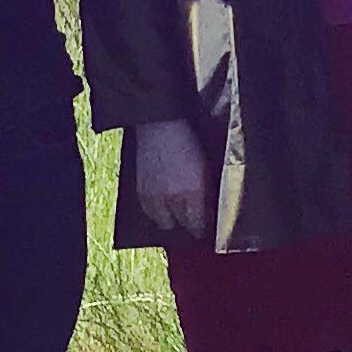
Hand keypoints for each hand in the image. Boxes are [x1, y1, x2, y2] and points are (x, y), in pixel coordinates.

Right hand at [133, 116, 212, 239]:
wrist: (159, 124)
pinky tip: (164, 204)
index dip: (203, 227)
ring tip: (178, 212)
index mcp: (193, 190)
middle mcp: (173, 197)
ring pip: (164, 223)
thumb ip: (208, 190)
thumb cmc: (188, 140)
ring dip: (171, 220)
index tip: (207, 227)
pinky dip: (157, 211)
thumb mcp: (206, 165)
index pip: (198, 224)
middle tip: (194, 219)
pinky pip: (149, 213)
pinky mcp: (140, 191)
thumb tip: (210, 208)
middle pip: (182, 225)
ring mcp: (154, 196)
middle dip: (189, 224)